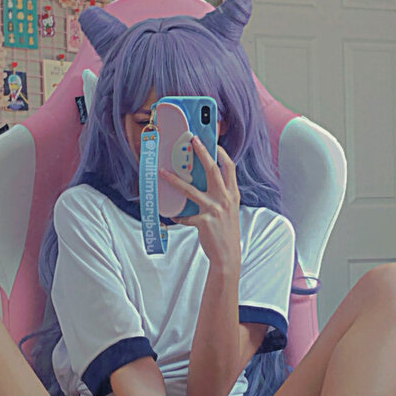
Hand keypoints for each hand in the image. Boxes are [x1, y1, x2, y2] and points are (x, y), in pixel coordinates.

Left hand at [160, 139, 240, 269]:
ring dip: (175, 180)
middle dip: (202, 153)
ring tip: (163, 172)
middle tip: (192, 140)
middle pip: (213, 170)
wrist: (228, 255)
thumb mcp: (230, 211)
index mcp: (232, 195)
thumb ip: (222, 197)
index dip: (221, 154)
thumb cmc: (227, 232)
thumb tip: (207, 185)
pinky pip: (185, 216)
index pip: (229, 168)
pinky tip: (171, 215)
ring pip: (191, 190)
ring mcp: (214, 210)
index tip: (213, 144)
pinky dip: (177, 216)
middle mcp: (225, 199)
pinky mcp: (203, 221)